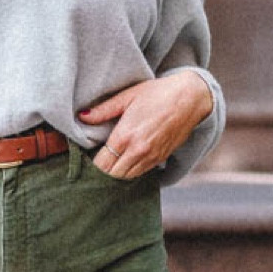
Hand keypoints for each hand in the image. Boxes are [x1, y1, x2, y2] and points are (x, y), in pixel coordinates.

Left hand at [78, 71, 213, 178]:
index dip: (90, 164)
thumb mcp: (128, 96)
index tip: (85, 158)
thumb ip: (103, 110)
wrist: (190, 98)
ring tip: (107, 163)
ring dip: (115, 174)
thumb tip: (82, 117)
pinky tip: (123, 162)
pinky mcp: (160, 159)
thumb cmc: (158, 93)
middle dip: (100, 172)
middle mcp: (137, 151)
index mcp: (125, 136)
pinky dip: (129, 171)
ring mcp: (150, 158)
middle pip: (111, 175)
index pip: (100, 164)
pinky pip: (139, 174)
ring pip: (125, 178)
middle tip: (94, 162)